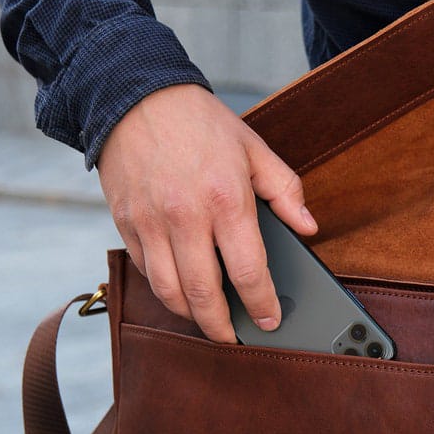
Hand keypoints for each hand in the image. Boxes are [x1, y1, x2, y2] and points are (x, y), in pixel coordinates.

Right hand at [96, 84, 316, 342]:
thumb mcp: (253, 149)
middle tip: (235, 337)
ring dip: (190, 316)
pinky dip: (163, 289)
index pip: (248, 271)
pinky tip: (180, 290)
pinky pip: (145, 271)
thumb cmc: (198, 123)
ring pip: (169, 292)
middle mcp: (186, 217)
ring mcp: (151, 223)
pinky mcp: (125, 224)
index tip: (270, 319)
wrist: (135, 95)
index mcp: (226, 200)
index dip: (262, 304)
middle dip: (223, 327)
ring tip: (207, 320)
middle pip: (204, 295)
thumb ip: (285, 190)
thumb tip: (308, 227)